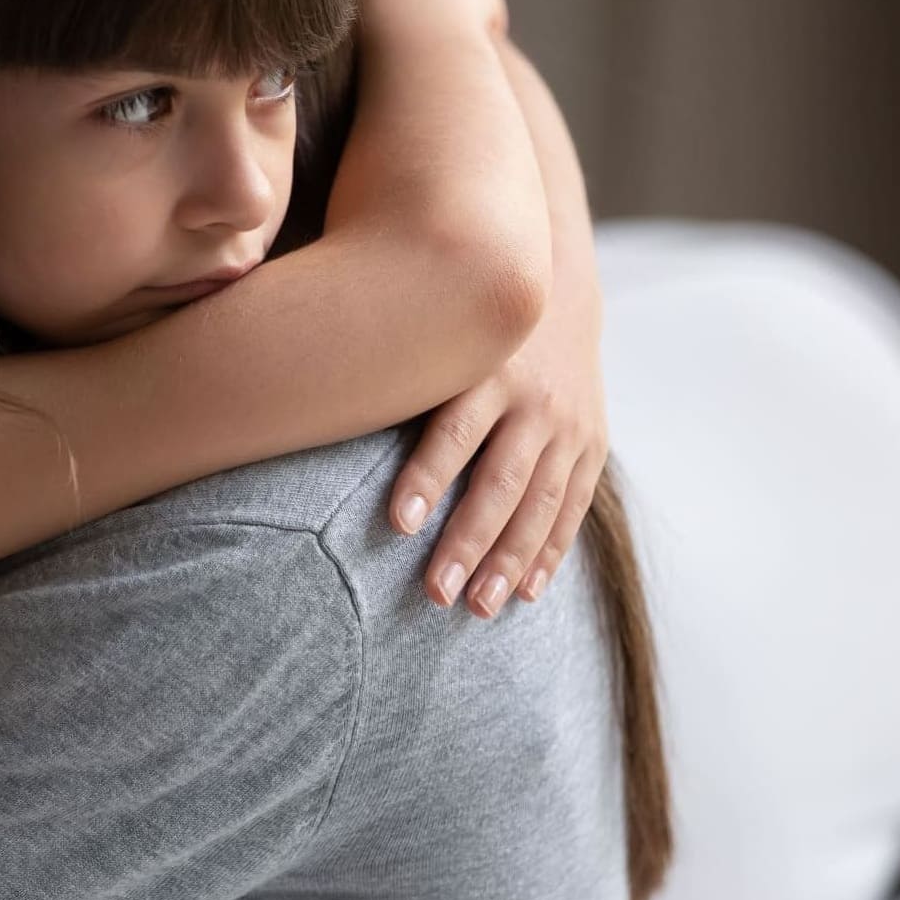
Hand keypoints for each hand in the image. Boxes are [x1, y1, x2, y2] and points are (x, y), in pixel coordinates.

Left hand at [390, 274, 608, 618]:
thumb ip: (390, 370)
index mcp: (486, 370)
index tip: (397, 524)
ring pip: (540, 502)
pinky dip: (550, 552)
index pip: (454, 432)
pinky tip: (525, 593)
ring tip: (478, 606)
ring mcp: (568, 424)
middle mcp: (534, 399)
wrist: (555, 292)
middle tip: (436, 593)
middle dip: (468, 541)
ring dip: (510, 561)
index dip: (427, 477)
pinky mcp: (591, 443)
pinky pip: (571, 506)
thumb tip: (308, 400)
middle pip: (499, 480)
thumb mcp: (432, 333)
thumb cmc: (460, 325)